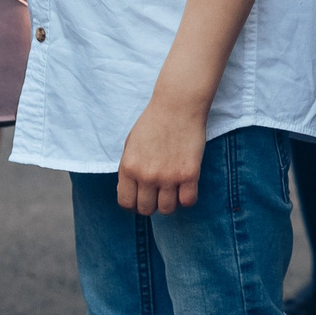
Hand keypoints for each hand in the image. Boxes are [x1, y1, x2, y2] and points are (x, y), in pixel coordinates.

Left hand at [116, 100, 207, 214]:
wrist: (178, 105)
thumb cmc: (154, 121)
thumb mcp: (131, 144)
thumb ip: (129, 168)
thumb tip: (132, 190)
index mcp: (129, 167)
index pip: (126, 203)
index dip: (133, 205)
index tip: (140, 199)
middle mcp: (147, 176)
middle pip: (146, 209)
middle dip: (151, 204)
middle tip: (158, 194)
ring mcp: (169, 176)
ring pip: (167, 209)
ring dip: (169, 202)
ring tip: (172, 190)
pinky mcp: (189, 174)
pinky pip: (188, 201)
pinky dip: (187, 198)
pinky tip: (186, 187)